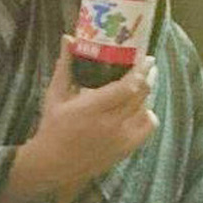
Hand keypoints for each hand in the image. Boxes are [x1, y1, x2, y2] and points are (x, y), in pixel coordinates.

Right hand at [22, 35, 157, 189]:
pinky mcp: (125, 149)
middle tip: (148, 64)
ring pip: (146, 109)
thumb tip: (68, 38)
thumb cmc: (53, 126)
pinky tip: (140, 107)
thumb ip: (65, 66)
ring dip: (147, 94)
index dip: (140, 70)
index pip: (126, 87)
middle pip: (140, 95)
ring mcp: (120, 139)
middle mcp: (110, 124)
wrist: (54, 164)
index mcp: (91, 108)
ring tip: (144, 82)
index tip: (146, 57)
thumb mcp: (55, 95)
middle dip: (148, 76)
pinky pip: (147, 127)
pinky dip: (147, 114)